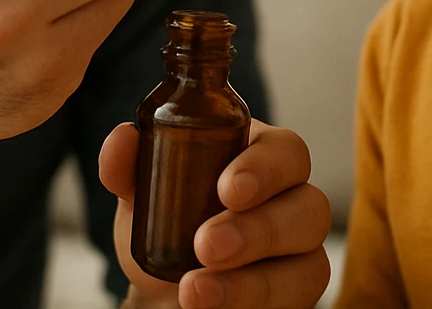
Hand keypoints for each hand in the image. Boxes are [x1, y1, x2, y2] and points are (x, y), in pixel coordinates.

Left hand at [101, 120, 331, 308]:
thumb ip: (129, 166)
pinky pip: (297, 302)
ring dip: (252, 282)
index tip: (227, 190)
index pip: (286, 151)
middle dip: (257, 229)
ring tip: (194, 290)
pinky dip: (252, 306)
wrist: (162, 286)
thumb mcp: (141, 193)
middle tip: (206, 246)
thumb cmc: (166, 222)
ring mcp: (301, 253)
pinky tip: (211, 307)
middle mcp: (293, 200)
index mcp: (262, 157)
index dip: (264, 168)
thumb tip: (121, 139)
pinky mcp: (297, 293)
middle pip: (309, 207)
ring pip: (309, 264)